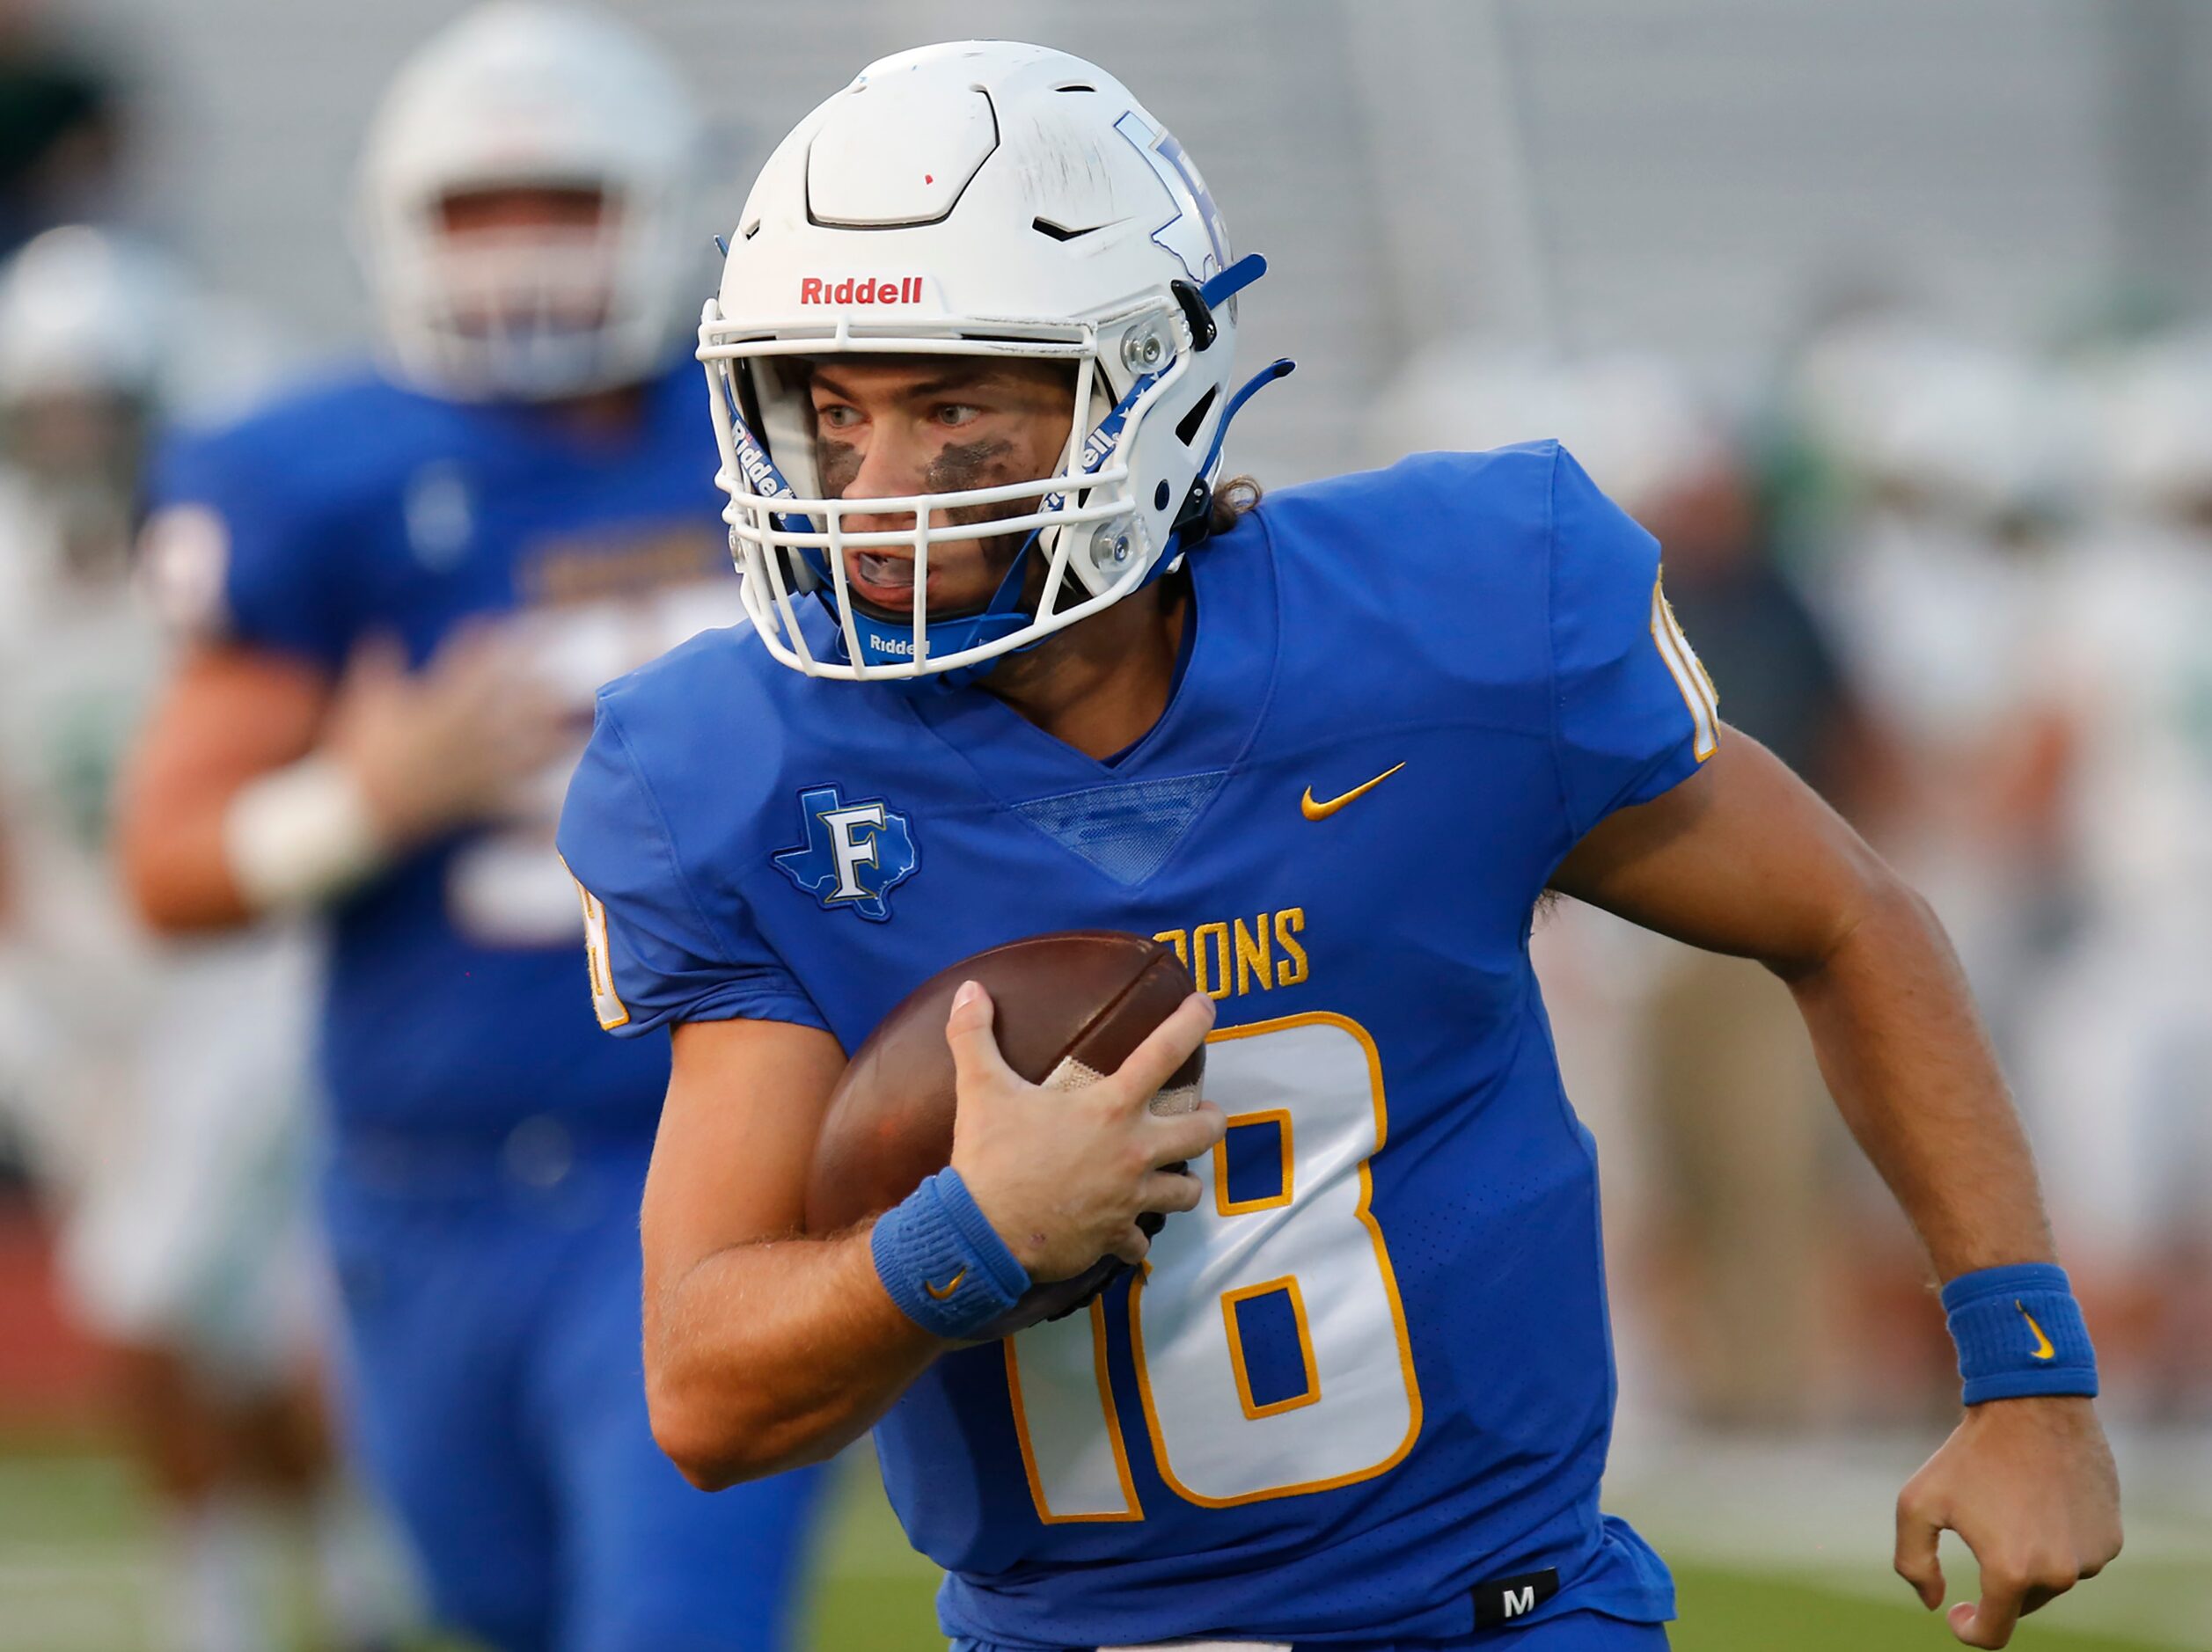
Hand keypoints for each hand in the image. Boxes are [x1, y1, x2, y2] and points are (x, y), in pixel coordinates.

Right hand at [324, 625, 577, 848]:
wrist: (356, 810)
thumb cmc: (361, 753)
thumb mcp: (368, 704)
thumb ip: (377, 665)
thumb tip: (377, 630)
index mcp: (435, 709)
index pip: (472, 670)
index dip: (497, 649)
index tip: (524, 631)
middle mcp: (459, 736)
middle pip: (506, 709)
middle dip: (538, 695)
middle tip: (572, 680)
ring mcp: (469, 769)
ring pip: (518, 753)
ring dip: (551, 743)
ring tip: (582, 733)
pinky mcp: (472, 800)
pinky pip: (510, 804)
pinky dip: (537, 808)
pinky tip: (563, 804)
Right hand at [945, 980, 1224, 1280]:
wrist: (981, 1234)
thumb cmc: (990, 1157)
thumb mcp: (981, 1089)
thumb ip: (974, 1035)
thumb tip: (968, 990)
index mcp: (1110, 1108)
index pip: (1164, 1052)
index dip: (1192, 1022)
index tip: (1205, 1006)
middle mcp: (1133, 1151)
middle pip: (1205, 1131)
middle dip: (1212, 1119)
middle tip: (1204, 1112)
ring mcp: (1129, 1198)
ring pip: (1186, 1191)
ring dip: (1183, 1181)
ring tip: (1174, 1171)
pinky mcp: (1114, 1236)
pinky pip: (1140, 1240)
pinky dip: (1134, 1234)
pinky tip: (1124, 1228)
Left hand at [1894, 1396, 2121, 1646]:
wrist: (2032, 1407)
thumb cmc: (1969, 1454)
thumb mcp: (1917, 1503)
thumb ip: (1913, 1563)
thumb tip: (1935, 1604)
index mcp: (2011, 1571)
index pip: (1993, 1633)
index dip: (1970, 1629)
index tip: (1958, 1613)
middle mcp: (2058, 1574)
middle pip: (2022, 1602)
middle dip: (1999, 1578)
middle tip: (1983, 1529)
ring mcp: (2091, 1558)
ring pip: (2052, 1577)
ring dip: (2031, 1555)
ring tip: (2013, 1503)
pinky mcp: (2111, 1539)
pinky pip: (2078, 1555)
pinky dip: (2059, 1539)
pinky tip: (2043, 1499)